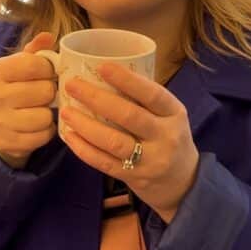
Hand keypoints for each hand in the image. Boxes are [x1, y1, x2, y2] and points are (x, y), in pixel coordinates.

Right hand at [0, 31, 56, 167]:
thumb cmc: (15, 88)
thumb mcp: (21, 66)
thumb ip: (36, 51)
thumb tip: (48, 36)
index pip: (35, 64)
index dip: (49, 70)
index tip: (47, 74)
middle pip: (44, 91)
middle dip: (50, 93)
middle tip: (44, 95)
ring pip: (45, 116)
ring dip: (49, 114)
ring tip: (41, 110)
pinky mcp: (8, 143)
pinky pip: (43, 136)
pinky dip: (46, 131)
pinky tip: (38, 126)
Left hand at [60, 64, 198, 223]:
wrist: (184, 182)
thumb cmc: (168, 138)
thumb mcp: (169, 116)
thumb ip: (144, 100)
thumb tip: (102, 74)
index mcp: (174, 114)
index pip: (152, 94)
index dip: (127, 80)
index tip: (102, 67)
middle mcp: (166, 137)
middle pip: (129, 116)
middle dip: (96, 98)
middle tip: (72, 85)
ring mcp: (151, 161)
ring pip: (113, 141)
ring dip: (85, 125)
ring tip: (66, 111)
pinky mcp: (134, 178)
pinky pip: (104, 163)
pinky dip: (84, 149)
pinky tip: (70, 135)